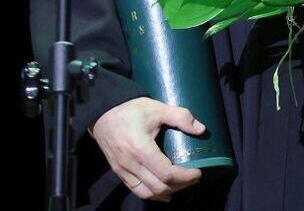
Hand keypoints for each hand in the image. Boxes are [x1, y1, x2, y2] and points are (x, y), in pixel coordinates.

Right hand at [89, 97, 204, 201]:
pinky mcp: (119, 172)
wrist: (103, 113)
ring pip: (147, 192)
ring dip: (166, 192)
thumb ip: (181, 117)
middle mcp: (130, 164)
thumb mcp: (158, 108)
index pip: (166, 173)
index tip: (198, 172)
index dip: (185, 177)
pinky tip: (164, 192)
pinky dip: (152, 194)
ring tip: (182, 184)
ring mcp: (122, 170)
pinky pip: (136, 189)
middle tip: (194, 177)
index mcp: (140, 149)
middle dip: (180, 185)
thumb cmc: (131, 110)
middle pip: (158, 186)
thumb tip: (201, 129)